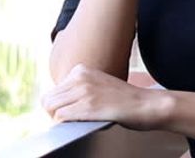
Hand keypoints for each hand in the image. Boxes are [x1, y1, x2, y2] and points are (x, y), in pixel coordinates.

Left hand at [41, 63, 173, 131]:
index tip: (74, 110)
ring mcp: (83, 91)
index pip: (53, 90)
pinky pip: (60, 117)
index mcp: (82, 69)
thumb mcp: (100, 84)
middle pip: (48, 99)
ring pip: (50, 108)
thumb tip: (57, 103)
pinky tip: (81, 124)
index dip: (60, 105)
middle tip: (72, 120)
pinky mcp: (87, 106)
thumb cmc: (125, 100)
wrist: (146, 104)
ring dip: (59, 119)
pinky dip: (65, 125)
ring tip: (76, 122)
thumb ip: (79, 88)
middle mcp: (80, 77)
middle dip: (56, 113)